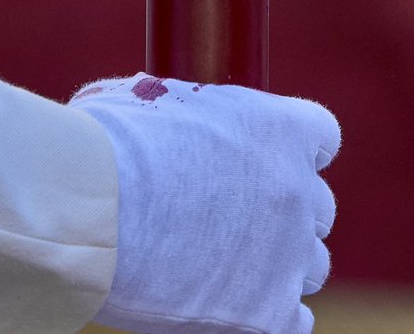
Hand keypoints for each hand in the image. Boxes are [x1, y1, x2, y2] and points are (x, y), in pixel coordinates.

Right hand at [70, 73, 340, 333]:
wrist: (92, 212)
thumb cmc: (109, 146)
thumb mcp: (157, 101)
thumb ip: (194, 115)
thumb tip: (177, 120)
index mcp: (280, 128)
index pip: (322, 135)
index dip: (292, 148)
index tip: (265, 158)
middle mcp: (296, 189)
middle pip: (317, 205)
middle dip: (283, 209)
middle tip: (235, 217)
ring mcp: (287, 255)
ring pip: (311, 264)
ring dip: (279, 263)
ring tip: (227, 266)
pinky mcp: (266, 316)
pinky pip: (295, 322)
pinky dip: (272, 316)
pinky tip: (237, 306)